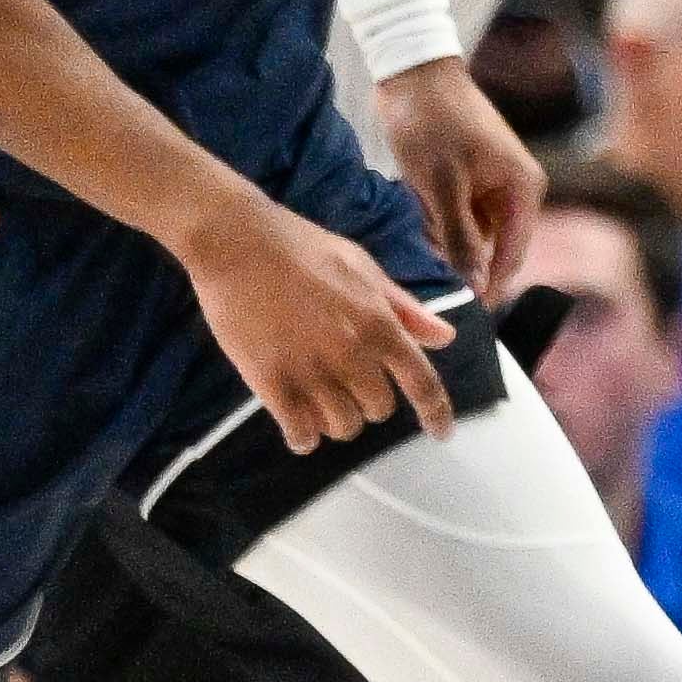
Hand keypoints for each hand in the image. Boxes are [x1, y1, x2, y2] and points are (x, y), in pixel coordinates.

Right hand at [181, 190, 457, 450]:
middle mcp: (352, 354)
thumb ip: (405, 309)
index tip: (441, 433)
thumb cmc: (302, 247)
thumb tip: (446, 338)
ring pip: (342, 426)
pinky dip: (303, 438)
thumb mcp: (363, 268)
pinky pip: (300, 433)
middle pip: (378, 410)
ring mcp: (311, 371)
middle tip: (346, 384)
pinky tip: (298, 428)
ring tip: (318, 401)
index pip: (421, 382)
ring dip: (335, 420)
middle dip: (367, 402)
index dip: (436, 413)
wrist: (236, 242)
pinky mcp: (272, 383)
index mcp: (379, 324)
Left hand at [371, 60, 543, 305]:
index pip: (513, 255)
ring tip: (419, 226)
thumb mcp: (442, 186)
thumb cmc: (432, 122)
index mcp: (523, 189)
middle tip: (429, 280)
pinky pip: (456, 215)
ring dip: (443, 239)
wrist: (411, 69)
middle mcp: (515, 190)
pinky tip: (415, 209)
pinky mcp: (468, 178)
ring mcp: (491, 184)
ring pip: (470, 234)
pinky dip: (435, 220)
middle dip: (461, 261)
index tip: (466, 315)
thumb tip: (474, 288)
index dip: (491, 287)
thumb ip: (460, 240)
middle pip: (492, 248)